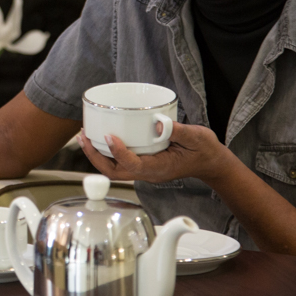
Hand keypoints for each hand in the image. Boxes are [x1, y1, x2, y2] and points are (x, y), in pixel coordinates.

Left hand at [79, 121, 235, 184]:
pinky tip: (100, 138)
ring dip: (97, 155)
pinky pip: (119, 163)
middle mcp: (148, 172)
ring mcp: (144, 170)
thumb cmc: (204, 151)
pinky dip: (106, 152)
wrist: (210, 163)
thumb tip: (160, 124)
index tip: (109, 136)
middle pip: (114, 172)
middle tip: (84, 137)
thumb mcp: (197, 137)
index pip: (132, 165)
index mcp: (160, 168)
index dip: (118, 152)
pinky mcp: (143, 164)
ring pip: (114, 170)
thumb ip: (179, 131)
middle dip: (95, 157)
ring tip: (84, 137)